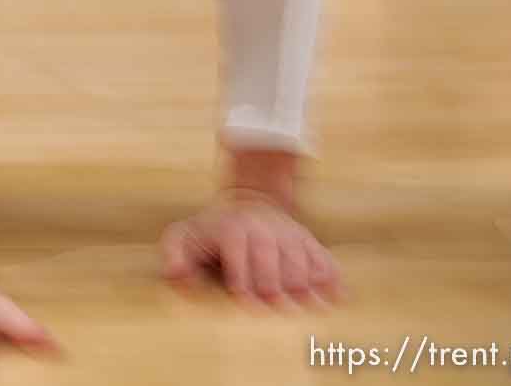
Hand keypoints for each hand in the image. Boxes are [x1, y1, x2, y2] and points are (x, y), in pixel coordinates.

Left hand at [160, 188, 340, 304]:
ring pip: (299, 254)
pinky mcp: (308, 241)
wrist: (248, 203)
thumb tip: (175, 274)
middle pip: (271, 252)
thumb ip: (174, 254)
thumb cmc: (212, 231)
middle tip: (279, 306)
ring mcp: (288, 233)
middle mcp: (262, 227)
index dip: (242, 274)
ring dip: (305, 281)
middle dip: (275, 280)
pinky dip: (331, 276)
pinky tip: (336, 298)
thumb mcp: (185, 236)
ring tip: (310, 307)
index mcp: (231, 228)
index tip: (245, 298)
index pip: (237, 249)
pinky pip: (323, 257)